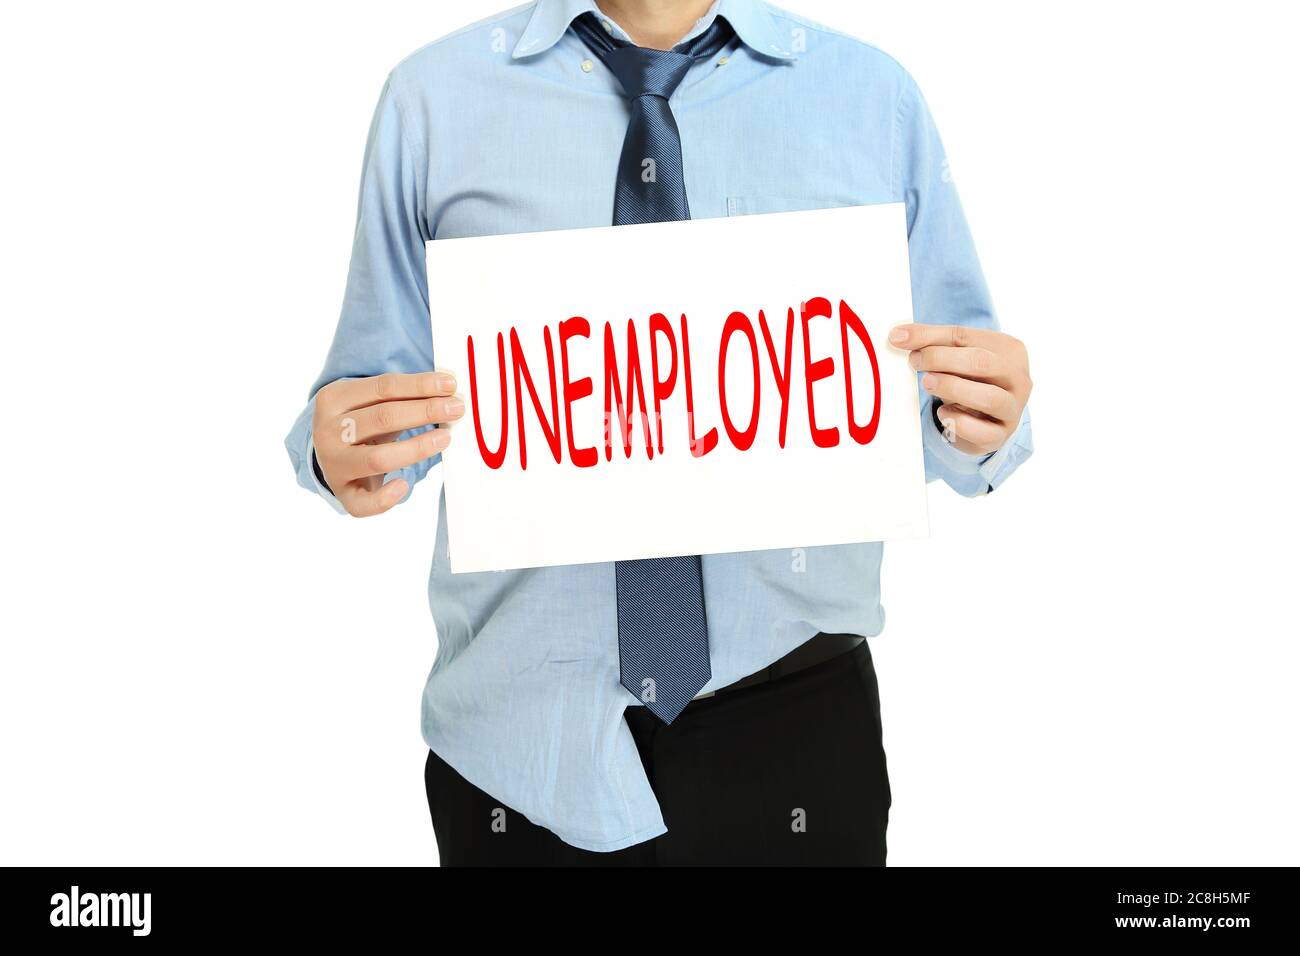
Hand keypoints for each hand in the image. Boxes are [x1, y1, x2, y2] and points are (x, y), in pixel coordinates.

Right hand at [311, 371, 463, 516]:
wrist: (332, 455)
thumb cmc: (362, 424)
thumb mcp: (372, 402)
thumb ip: (402, 396)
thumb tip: (447, 391)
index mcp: (333, 399)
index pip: (383, 387)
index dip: (420, 385)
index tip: (449, 384)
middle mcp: (327, 432)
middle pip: (382, 418)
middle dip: (425, 411)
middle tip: (456, 409)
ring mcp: (333, 465)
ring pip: (378, 458)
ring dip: (417, 448)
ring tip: (444, 438)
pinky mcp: (342, 494)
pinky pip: (363, 503)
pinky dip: (385, 497)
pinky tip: (404, 484)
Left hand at [889, 324, 1031, 455]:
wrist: (986, 418)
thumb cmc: (970, 380)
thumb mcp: (954, 355)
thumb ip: (929, 341)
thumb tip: (898, 335)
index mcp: (1009, 350)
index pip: (966, 337)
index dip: (930, 337)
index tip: (901, 340)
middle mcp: (1018, 378)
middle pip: (981, 362)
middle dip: (941, 359)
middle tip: (915, 362)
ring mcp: (1013, 409)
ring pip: (988, 397)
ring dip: (952, 388)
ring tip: (927, 383)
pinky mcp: (1000, 435)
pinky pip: (981, 431)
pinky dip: (959, 422)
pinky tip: (944, 412)